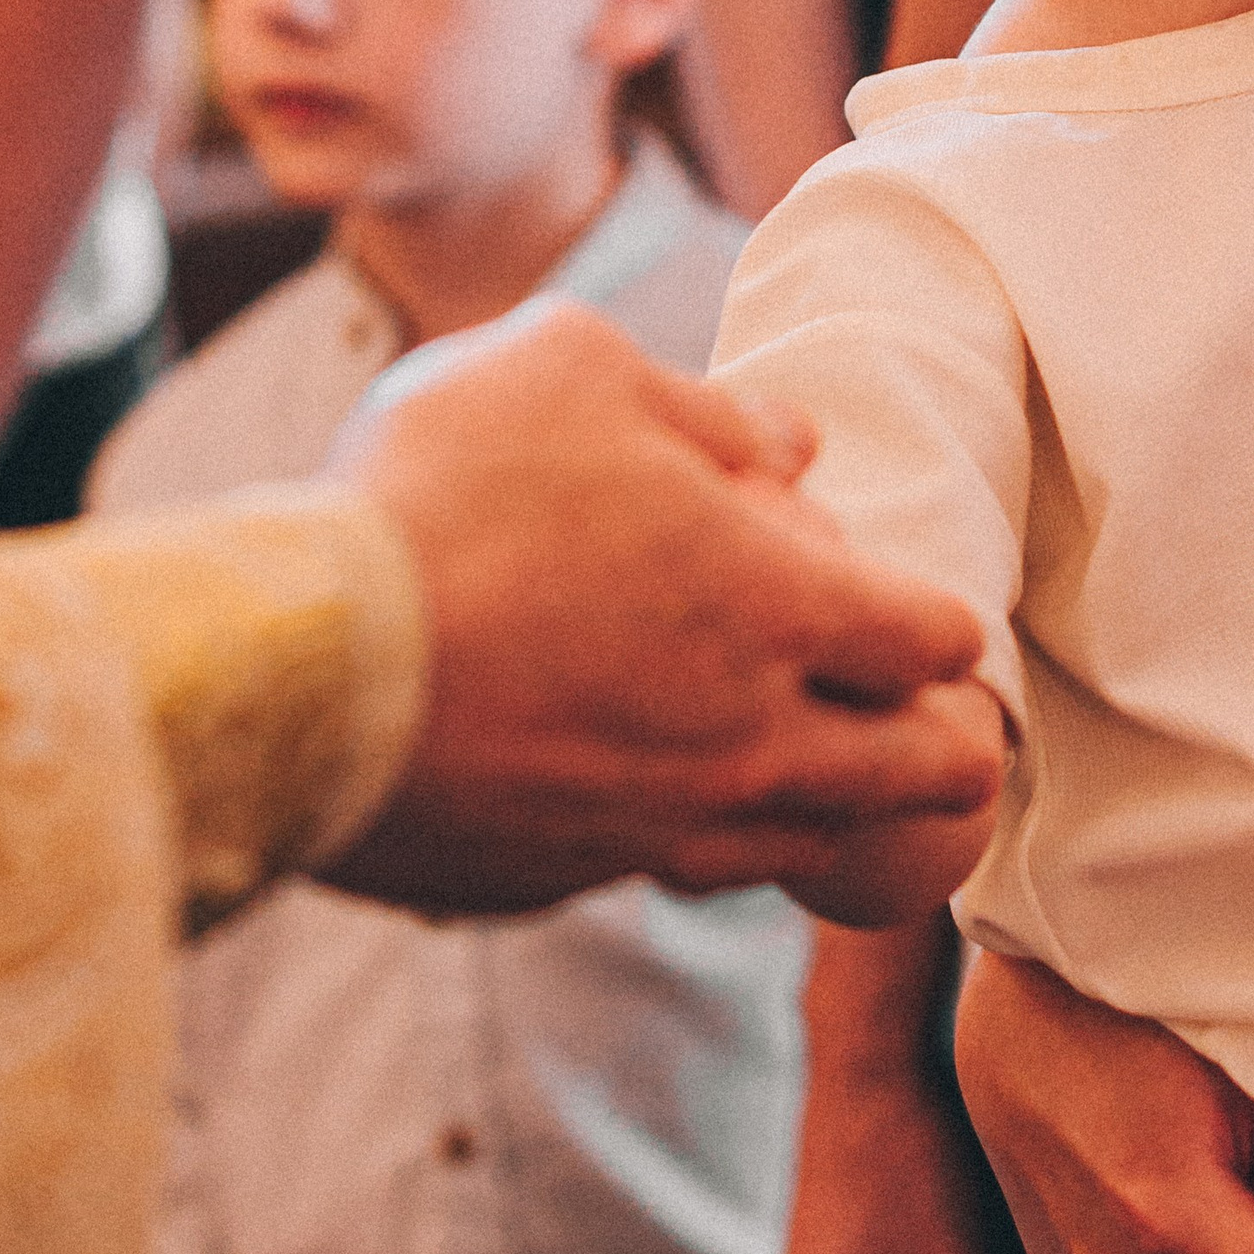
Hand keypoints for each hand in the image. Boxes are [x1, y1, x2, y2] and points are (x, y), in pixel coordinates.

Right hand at [333, 303, 1001, 914]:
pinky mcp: (557, 883)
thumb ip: (706, 409)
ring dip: (830, 812)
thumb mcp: (576, 370)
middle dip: (946, 754)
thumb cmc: (443, 490)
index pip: (928, 637)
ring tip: (840, 793)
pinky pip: (659, 866)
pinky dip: (684, 837)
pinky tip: (661, 804)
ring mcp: (653, 829)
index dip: (946, 625)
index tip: (943, 624)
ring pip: (793, 843)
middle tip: (960, 745)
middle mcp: (743, 741)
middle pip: (904, 772)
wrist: (294, 667)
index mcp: (775, 610)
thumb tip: (791, 443)